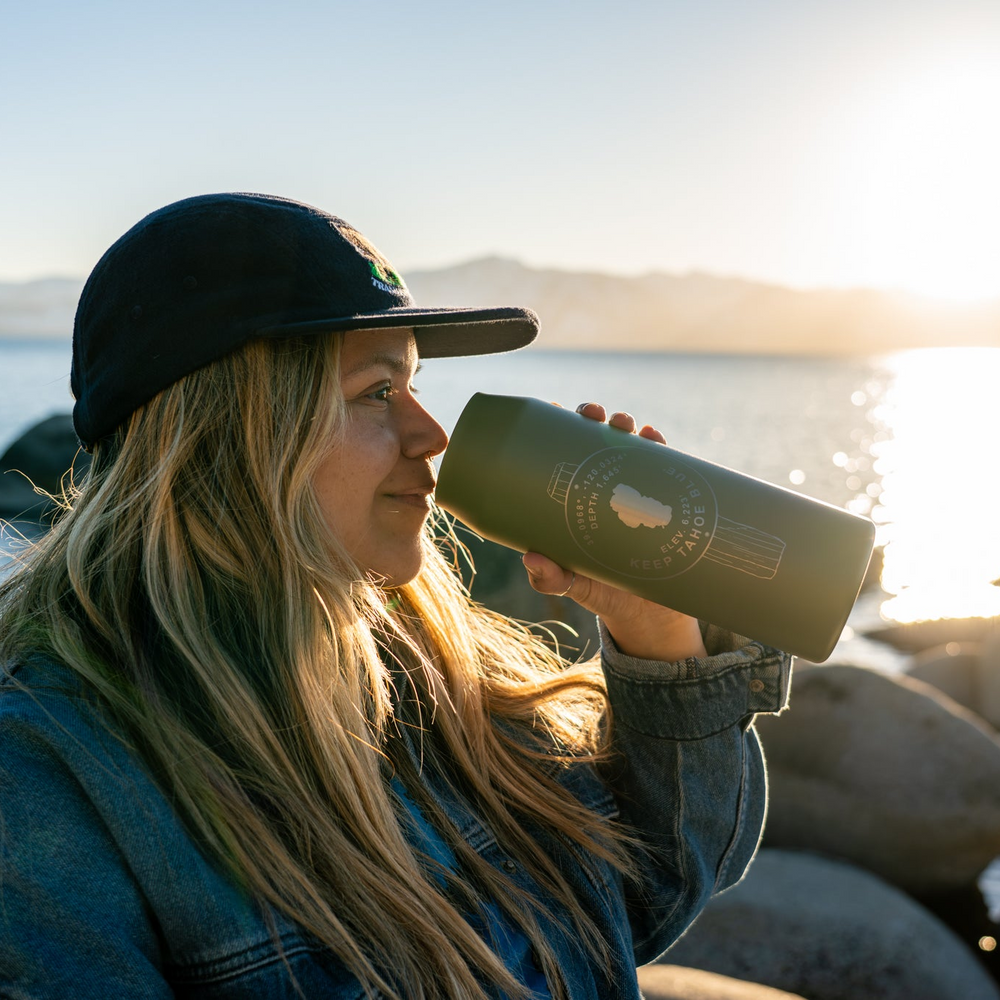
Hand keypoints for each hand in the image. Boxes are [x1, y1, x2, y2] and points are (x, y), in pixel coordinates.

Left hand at [521, 402, 706, 662]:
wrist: (649, 614)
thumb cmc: (600, 592)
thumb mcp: (572, 586)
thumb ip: (549, 578)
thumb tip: (531, 557)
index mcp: (574, 497)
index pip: (562, 452)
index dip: (557, 426)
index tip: (553, 408)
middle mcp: (604, 486)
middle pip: (596, 439)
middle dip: (595, 417)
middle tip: (595, 415)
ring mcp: (636, 490)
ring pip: (630, 445)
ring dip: (628, 426)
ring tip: (627, 426)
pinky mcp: (664, 501)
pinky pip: (665, 467)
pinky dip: (661, 448)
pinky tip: (657, 440)